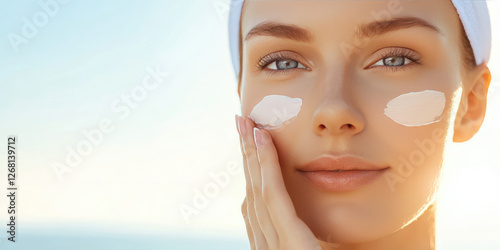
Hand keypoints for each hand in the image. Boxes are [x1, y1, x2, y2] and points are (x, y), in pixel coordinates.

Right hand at [235, 114, 323, 249]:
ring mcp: (272, 244)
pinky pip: (273, 194)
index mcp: (271, 247)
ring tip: (246, 123)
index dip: (252, 174)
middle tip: (241, 124)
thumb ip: (306, 242)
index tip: (251, 150)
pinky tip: (262, 138)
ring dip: (250, 151)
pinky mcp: (289, 239)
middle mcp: (265, 245)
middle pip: (252, 191)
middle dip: (246, 155)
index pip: (256, 206)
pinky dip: (266, 163)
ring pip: (257, 186)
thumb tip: (313, 230)